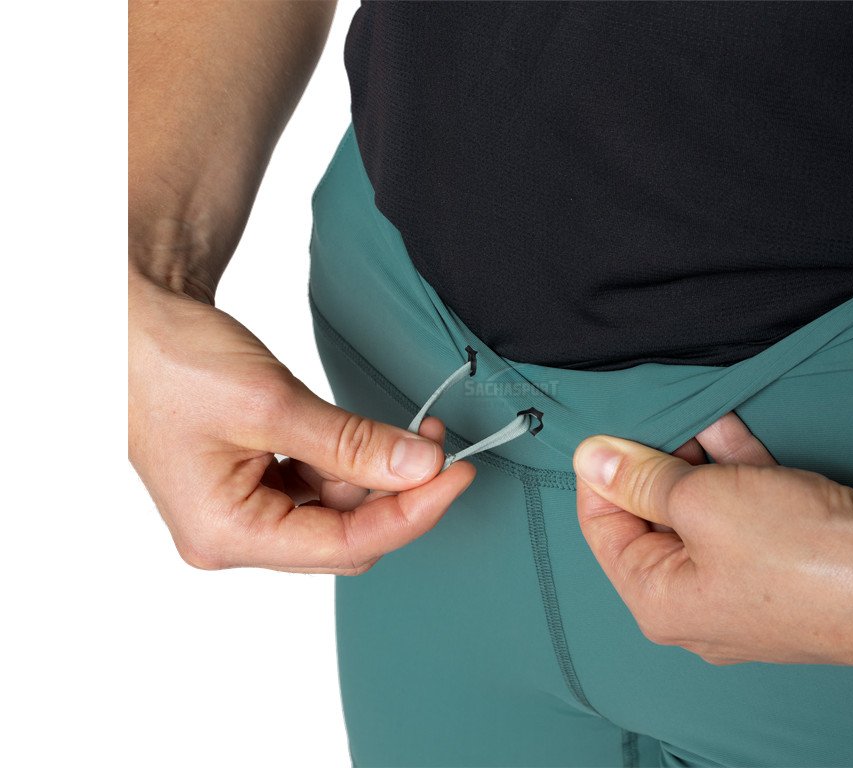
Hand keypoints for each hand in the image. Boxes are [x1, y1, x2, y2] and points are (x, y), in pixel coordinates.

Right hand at [129, 272, 474, 574]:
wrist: (126, 319)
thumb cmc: (170, 359)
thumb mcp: (273, 403)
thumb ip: (352, 443)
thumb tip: (421, 468)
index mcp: (227, 533)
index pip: (345, 545)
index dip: (413, 513)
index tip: (457, 475)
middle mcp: (232, 535)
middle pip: (344, 536)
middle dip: (398, 493)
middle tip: (439, 448)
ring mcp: (241, 511)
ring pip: (336, 511)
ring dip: (378, 473)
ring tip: (412, 430)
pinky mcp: (251, 483)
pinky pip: (318, 486)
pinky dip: (352, 463)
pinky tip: (372, 434)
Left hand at [573, 414, 852, 665]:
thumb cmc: (801, 556)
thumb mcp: (700, 502)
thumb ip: (640, 478)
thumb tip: (591, 459)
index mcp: (661, 602)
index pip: (604, 533)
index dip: (601, 477)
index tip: (606, 433)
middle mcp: (699, 600)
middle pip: (654, 518)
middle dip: (655, 460)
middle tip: (655, 415)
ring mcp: (746, 580)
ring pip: (703, 507)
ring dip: (698, 456)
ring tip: (693, 411)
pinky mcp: (787, 557)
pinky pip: (746, 507)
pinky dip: (737, 467)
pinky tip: (728, 424)